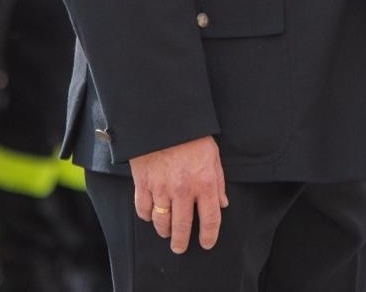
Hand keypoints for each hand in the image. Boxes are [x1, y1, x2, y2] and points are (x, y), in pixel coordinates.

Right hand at [130, 135, 226, 253]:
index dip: (209, 236)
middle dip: (181, 242)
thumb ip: (218, 181)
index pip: (210, 219)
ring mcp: (161, 188)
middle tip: (180, 247)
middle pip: (182, 227)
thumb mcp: (213, 155)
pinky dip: (146, 216)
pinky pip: (143, 209)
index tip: (207, 243)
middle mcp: (183, 190)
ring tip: (166, 232)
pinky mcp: (143, 183)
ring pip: (161, 222)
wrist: (164, 118)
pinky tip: (151, 215)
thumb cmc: (192, 135)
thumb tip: (222, 204)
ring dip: (164, 231)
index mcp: (205, 183)